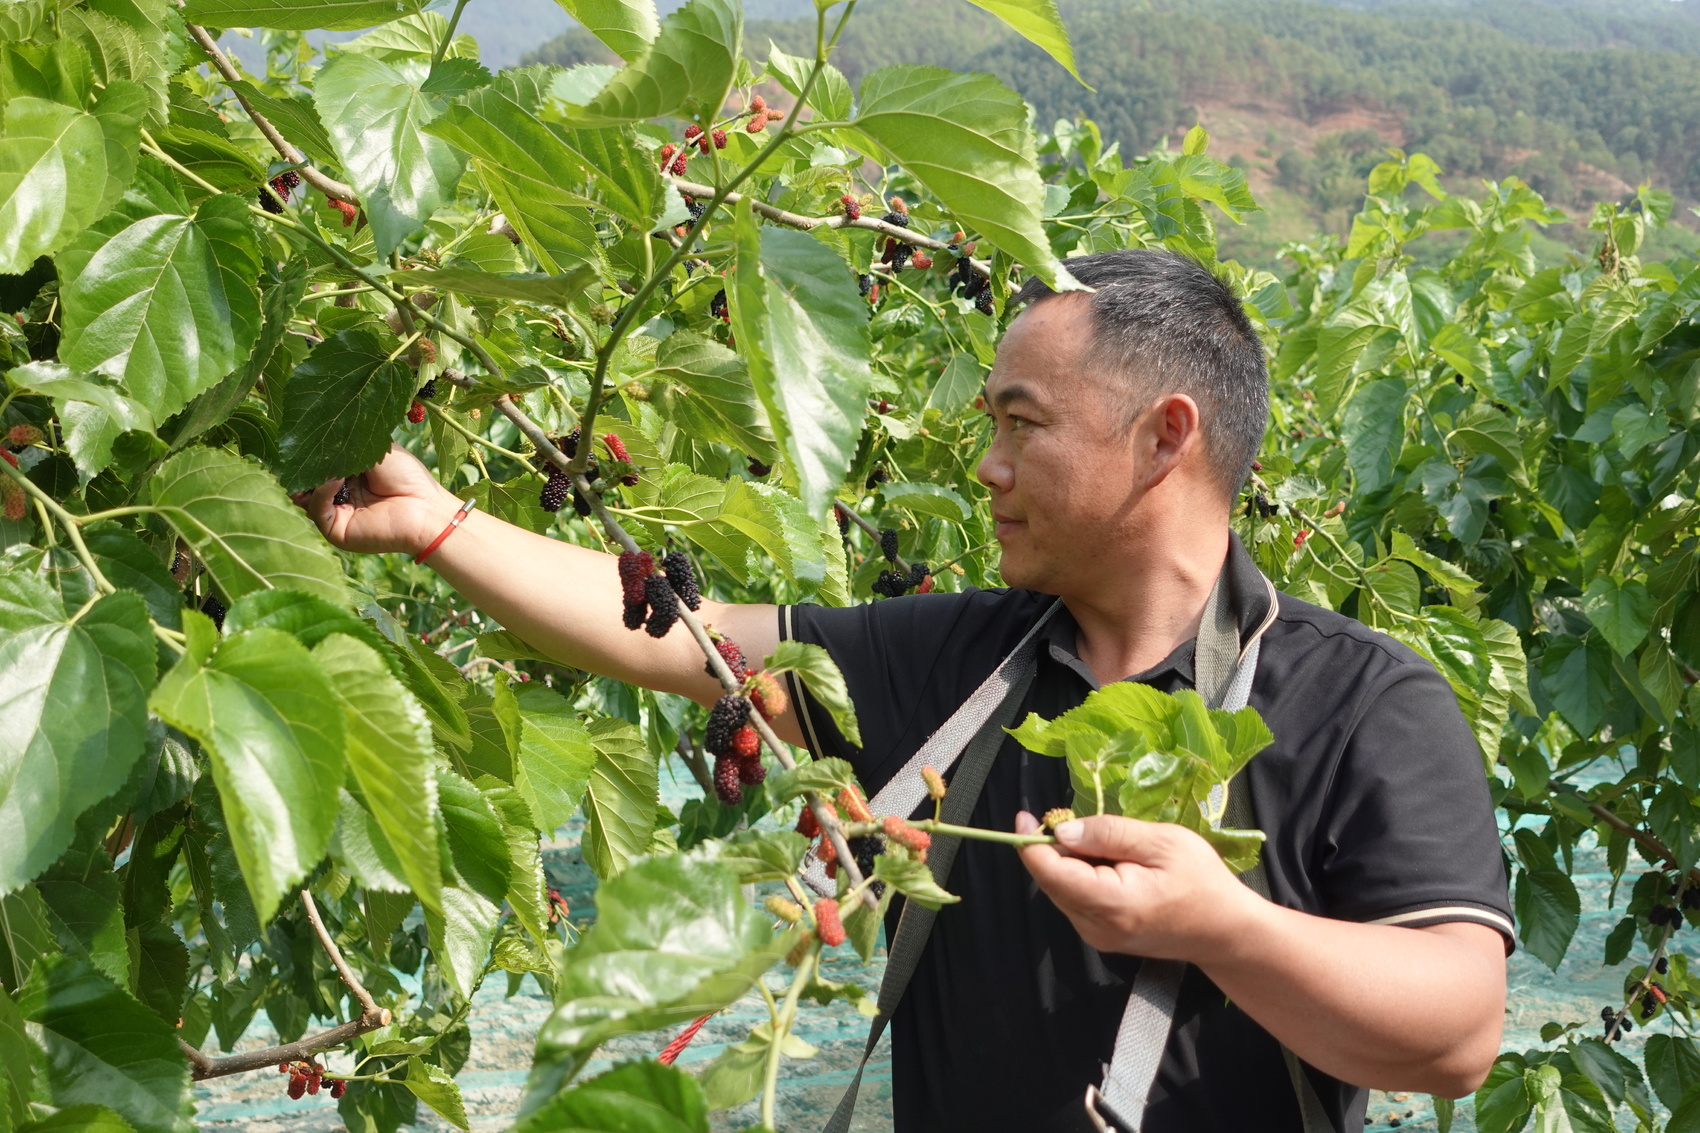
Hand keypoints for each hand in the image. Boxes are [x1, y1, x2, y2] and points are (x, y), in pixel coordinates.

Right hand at [292, 445, 459, 555]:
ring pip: (306, 495)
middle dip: (306, 465)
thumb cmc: (407, 476)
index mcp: (349, 475)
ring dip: (313, 477)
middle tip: (304, 448)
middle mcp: (339, 494)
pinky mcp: (335, 530)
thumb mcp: (376, 449)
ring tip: (325, 461)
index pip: (319, 464)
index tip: (305, 436)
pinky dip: (322, 492)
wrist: (425, 508)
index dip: (311, 453)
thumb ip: (348, 443)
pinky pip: (318, 508)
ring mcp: (336, 513)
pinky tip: (336, 478)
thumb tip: (320, 435)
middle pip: (308, 480)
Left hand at [1016, 811, 1261, 962]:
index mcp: (1111, 904)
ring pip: (1061, 890)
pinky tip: (1110, 865)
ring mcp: (1097, 937)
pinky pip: (1076, 900)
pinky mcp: (1102, 937)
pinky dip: (1081, 877)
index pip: (1051, 873)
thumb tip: (1062, 830)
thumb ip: (1108, 833)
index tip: (1026, 815)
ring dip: (1070, 862)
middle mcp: (1096, 928)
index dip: (1032, 843)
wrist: (1226, 932)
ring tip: (1108, 845)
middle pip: (1052, 881)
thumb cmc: (1202, 882)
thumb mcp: (1162, 842)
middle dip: (1054, 848)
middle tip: (1076, 819)